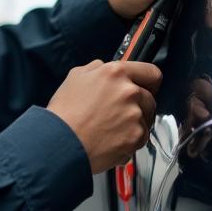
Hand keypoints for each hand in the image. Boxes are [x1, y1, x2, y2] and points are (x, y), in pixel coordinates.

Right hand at [47, 60, 161, 173]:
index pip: (151, 73)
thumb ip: (96, 68)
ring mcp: (134, 115)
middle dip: (138, 106)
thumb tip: (104, 67)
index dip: (149, 82)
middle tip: (119, 115)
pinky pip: (140, 139)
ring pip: (146, 120)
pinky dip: (129, 142)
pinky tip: (110, 140)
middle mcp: (129, 92)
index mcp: (116, 73)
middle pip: (150, 99)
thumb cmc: (64, 113)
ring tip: (111, 130)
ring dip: (134, 125)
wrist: (60, 143)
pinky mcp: (136, 137)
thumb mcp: (75, 77)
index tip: (147, 88)